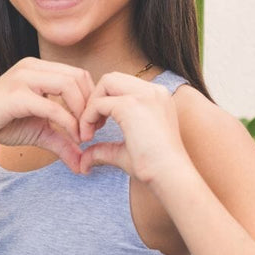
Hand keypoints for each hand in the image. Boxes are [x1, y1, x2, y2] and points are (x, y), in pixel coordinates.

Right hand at [0, 57, 94, 173]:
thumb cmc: (5, 122)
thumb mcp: (41, 131)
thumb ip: (63, 142)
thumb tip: (83, 164)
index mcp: (41, 69)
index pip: (79, 75)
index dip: (92, 99)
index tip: (94, 124)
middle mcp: (34, 68)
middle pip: (78, 77)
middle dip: (90, 105)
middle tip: (92, 130)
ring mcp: (24, 78)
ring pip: (68, 84)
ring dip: (81, 112)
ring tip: (82, 134)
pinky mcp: (16, 94)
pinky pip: (50, 105)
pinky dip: (67, 121)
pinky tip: (71, 136)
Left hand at [78, 72, 191, 186]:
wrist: (171, 176)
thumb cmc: (154, 168)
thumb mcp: (125, 152)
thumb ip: (104, 149)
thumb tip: (83, 161)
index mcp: (158, 97)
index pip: (122, 85)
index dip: (105, 102)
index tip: (98, 127)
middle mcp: (154, 91)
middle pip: (112, 78)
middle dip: (96, 98)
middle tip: (92, 126)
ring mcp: (144, 95)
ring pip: (106, 82)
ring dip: (92, 104)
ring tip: (89, 130)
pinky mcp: (131, 105)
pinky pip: (99, 102)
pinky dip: (87, 117)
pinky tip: (88, 137)